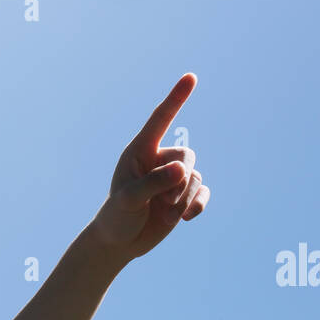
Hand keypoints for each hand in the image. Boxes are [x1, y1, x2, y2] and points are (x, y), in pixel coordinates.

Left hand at [87, 73, 209, 262]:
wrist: (120, 242)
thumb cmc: (117, 216)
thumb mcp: (129, 199)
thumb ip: (153, 183)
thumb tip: (182, 170)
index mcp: (140, 151)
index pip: (160, 120)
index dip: (176, 98)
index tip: (191, 77)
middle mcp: (159, 160)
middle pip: (187, 155)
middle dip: (180, 180)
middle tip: (163, 201)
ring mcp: (173, 178)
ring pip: (195, 177)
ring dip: (184, 198)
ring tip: (165, 214)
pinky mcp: (183, 196)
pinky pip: (203, 191)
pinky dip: (197, 205)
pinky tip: (185, 218)